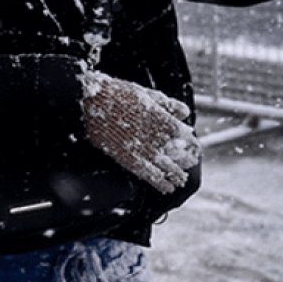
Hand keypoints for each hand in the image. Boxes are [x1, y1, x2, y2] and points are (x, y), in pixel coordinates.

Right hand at [79, 70, 199, 193]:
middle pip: (180, 154)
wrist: (90, 101)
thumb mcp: (145, 93)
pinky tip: (167, 188)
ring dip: (177, 175)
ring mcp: (143, 149)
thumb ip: (167, 104)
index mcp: (164, 120)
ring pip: (168, 168)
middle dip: (186, 160)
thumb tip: (185, 113)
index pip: (186, 137)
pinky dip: (161, 183)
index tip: (193, 148)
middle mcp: (157, 137)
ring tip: (180, 180)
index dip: (191, 144)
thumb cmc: (117, 94)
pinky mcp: (128, 158)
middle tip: (188, 163)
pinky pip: (149, 175)